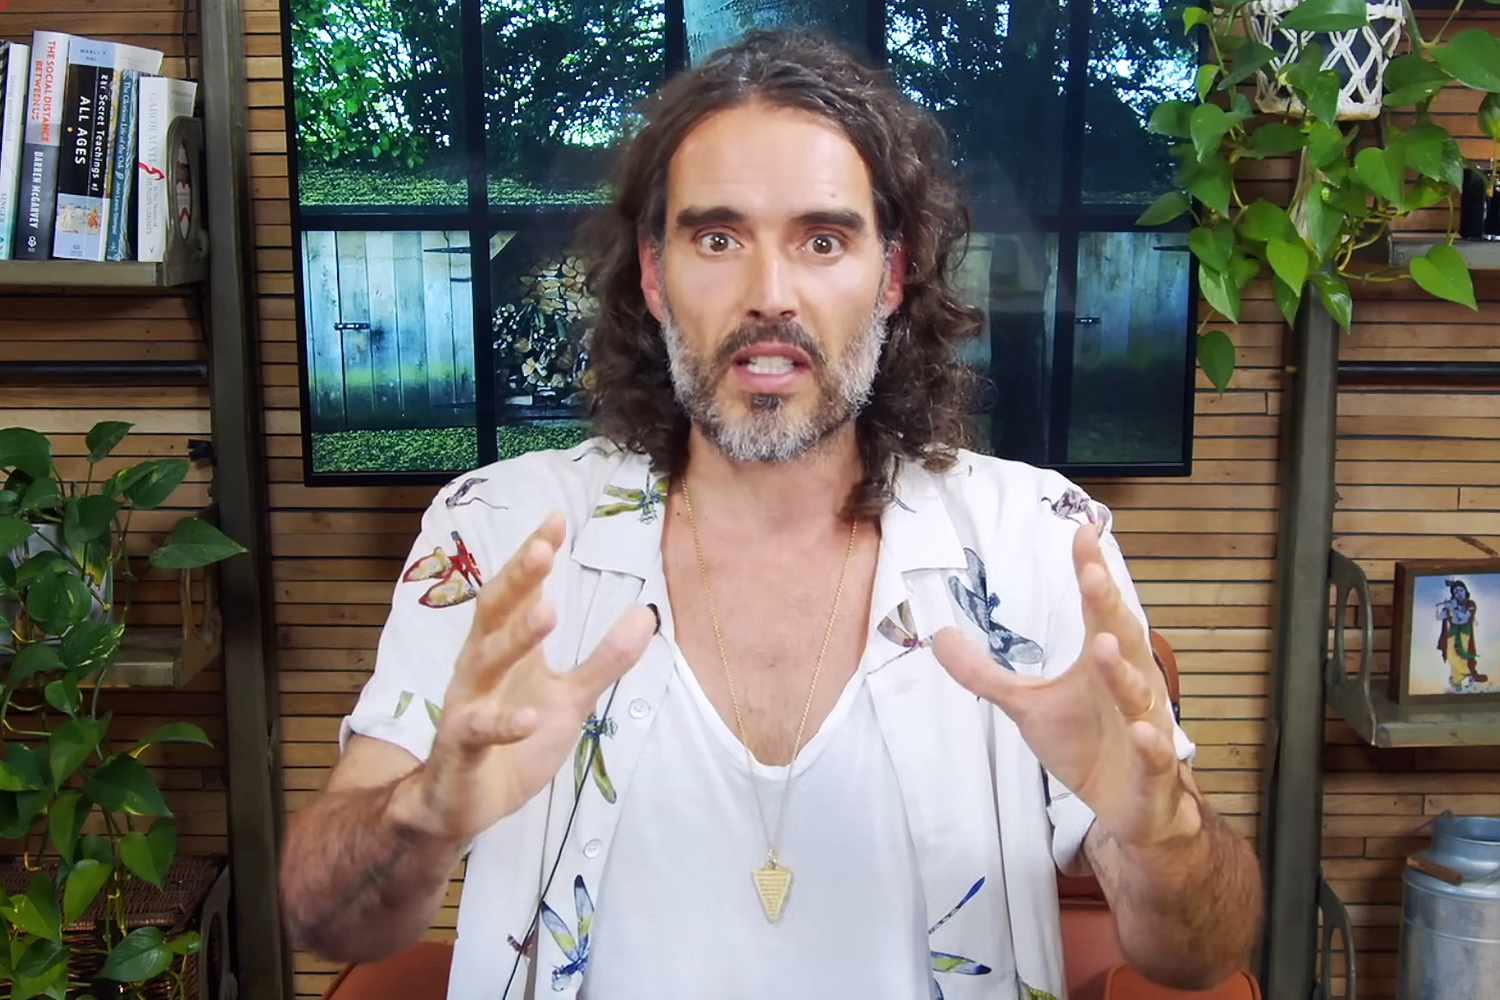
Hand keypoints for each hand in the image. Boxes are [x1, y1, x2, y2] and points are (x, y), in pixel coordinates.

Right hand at [390, 513, 654, 845]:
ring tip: (548, 611)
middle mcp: (479, 667)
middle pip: (493, 612)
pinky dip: (505, 722)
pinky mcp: (462, 747)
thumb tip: (646, 614)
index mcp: (504, 649)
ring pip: (484, 662)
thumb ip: (605, 659)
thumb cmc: (514, 739)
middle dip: (517, 579)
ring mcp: (467, 705)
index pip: (518, 593)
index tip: (556, 520)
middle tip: (544, 549)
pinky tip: (532, 716)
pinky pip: (479, 730)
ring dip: (515, 638)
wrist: (461, 804)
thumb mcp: (571, 699)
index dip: (533, 557)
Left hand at [932, 523, 1197, 847]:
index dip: (1092, 572)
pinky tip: (1140, 731)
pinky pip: (1154, 755)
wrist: (1130, 810)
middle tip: (1092, 575)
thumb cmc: (1085, 745)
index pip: (1098, 610)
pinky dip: (1150, 743)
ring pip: (1139, 695)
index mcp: (1104, 662)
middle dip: (1109, 608)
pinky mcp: (1152, 771)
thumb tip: (938, 636)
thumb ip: (984, 674)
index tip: (1083, 533)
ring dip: (1122, 674)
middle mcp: (1130, 685)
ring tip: (1103, 648)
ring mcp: (1146, 726)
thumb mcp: (1026, 706)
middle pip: (1123, 639)